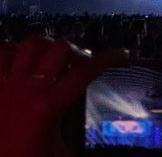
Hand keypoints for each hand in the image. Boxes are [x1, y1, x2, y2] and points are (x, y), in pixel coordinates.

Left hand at [0, 36, 125, 156]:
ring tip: (52, 55)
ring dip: (45, 46)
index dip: (109, 58)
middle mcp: (27, 88)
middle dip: (76, 49)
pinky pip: (1, 53)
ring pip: (29, 44)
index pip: (86, 71)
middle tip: (82, 60)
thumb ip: (75, 130)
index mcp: (48, 105)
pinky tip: (22, 59)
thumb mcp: (60, 151)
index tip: (122, 55)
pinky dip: (13, 50)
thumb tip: (92, 125)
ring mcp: (5, 84)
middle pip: (59, 48)